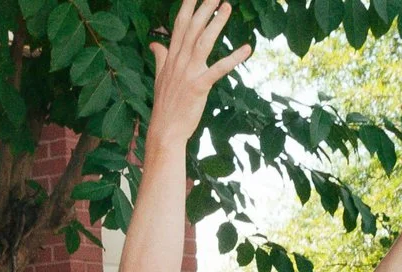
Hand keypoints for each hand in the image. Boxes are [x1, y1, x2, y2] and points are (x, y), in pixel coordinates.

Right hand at [146, 0, 250, 150]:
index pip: (180, 26)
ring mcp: (188, 73)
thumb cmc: (165, 105)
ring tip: (227, 7)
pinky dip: (233, 58)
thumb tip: (154, 44)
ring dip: (216, 23)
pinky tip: (246, 48)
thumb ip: (160, 58)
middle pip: (192, 28)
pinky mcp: (199, 87)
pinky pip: (218, 69)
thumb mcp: (160, 78)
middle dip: (204, 8)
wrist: (165, 130)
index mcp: (171, 58)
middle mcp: (179, 61)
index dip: (187, 7)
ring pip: (203, 42)